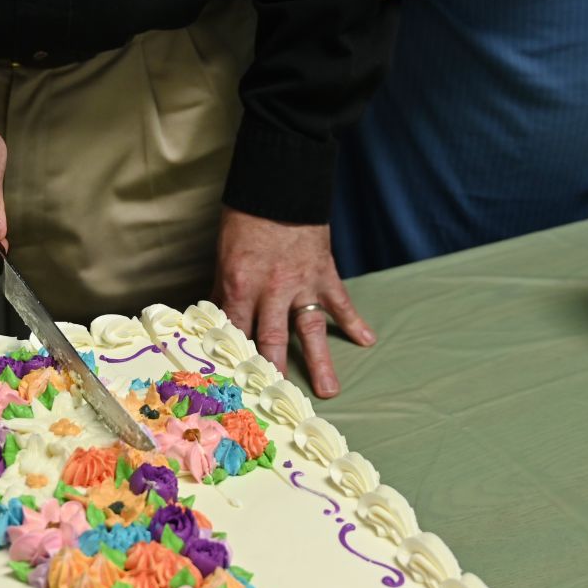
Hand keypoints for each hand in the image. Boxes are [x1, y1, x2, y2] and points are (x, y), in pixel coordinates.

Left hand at [212, 207, 374, 398]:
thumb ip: (226, 292)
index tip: (237, 386)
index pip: (236, 332)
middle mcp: (272, 290)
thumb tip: (219, 322)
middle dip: (275, 372)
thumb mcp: (224, 257)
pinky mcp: (325, 273)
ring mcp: (302, 284)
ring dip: (320, 361)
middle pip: (273, 339)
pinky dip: (355, 320)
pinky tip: (367, 340)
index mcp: (241, 286)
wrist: (279, 186)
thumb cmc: (245, 220)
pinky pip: (341, 301)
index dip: (235, 360)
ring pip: (310, 329)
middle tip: (279, 401)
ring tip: (328, 391)